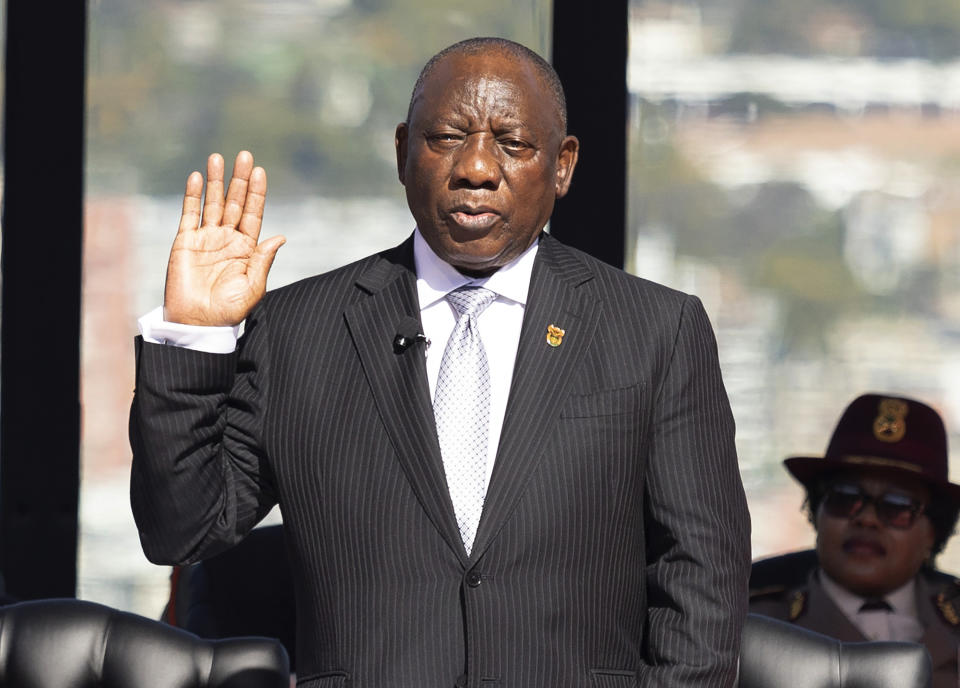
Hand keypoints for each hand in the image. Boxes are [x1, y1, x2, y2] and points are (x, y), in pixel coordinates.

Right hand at [163, 151, 285, 325]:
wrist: (198, 323)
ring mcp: (206, 238)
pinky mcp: (185, 242)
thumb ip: (263, 259)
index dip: (257, 193)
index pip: (254, 214)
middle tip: (244, 155)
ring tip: (218, 157)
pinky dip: (192, 196)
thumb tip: (280, 236)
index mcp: (247, 248)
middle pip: (235, 202)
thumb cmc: (229, 310)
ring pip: (212, 203)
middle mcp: (227, 239)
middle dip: (239, 179)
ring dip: (215, 181)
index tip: (260, 171)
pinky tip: (196, 177)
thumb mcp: (253, 286)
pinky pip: (190, 214)